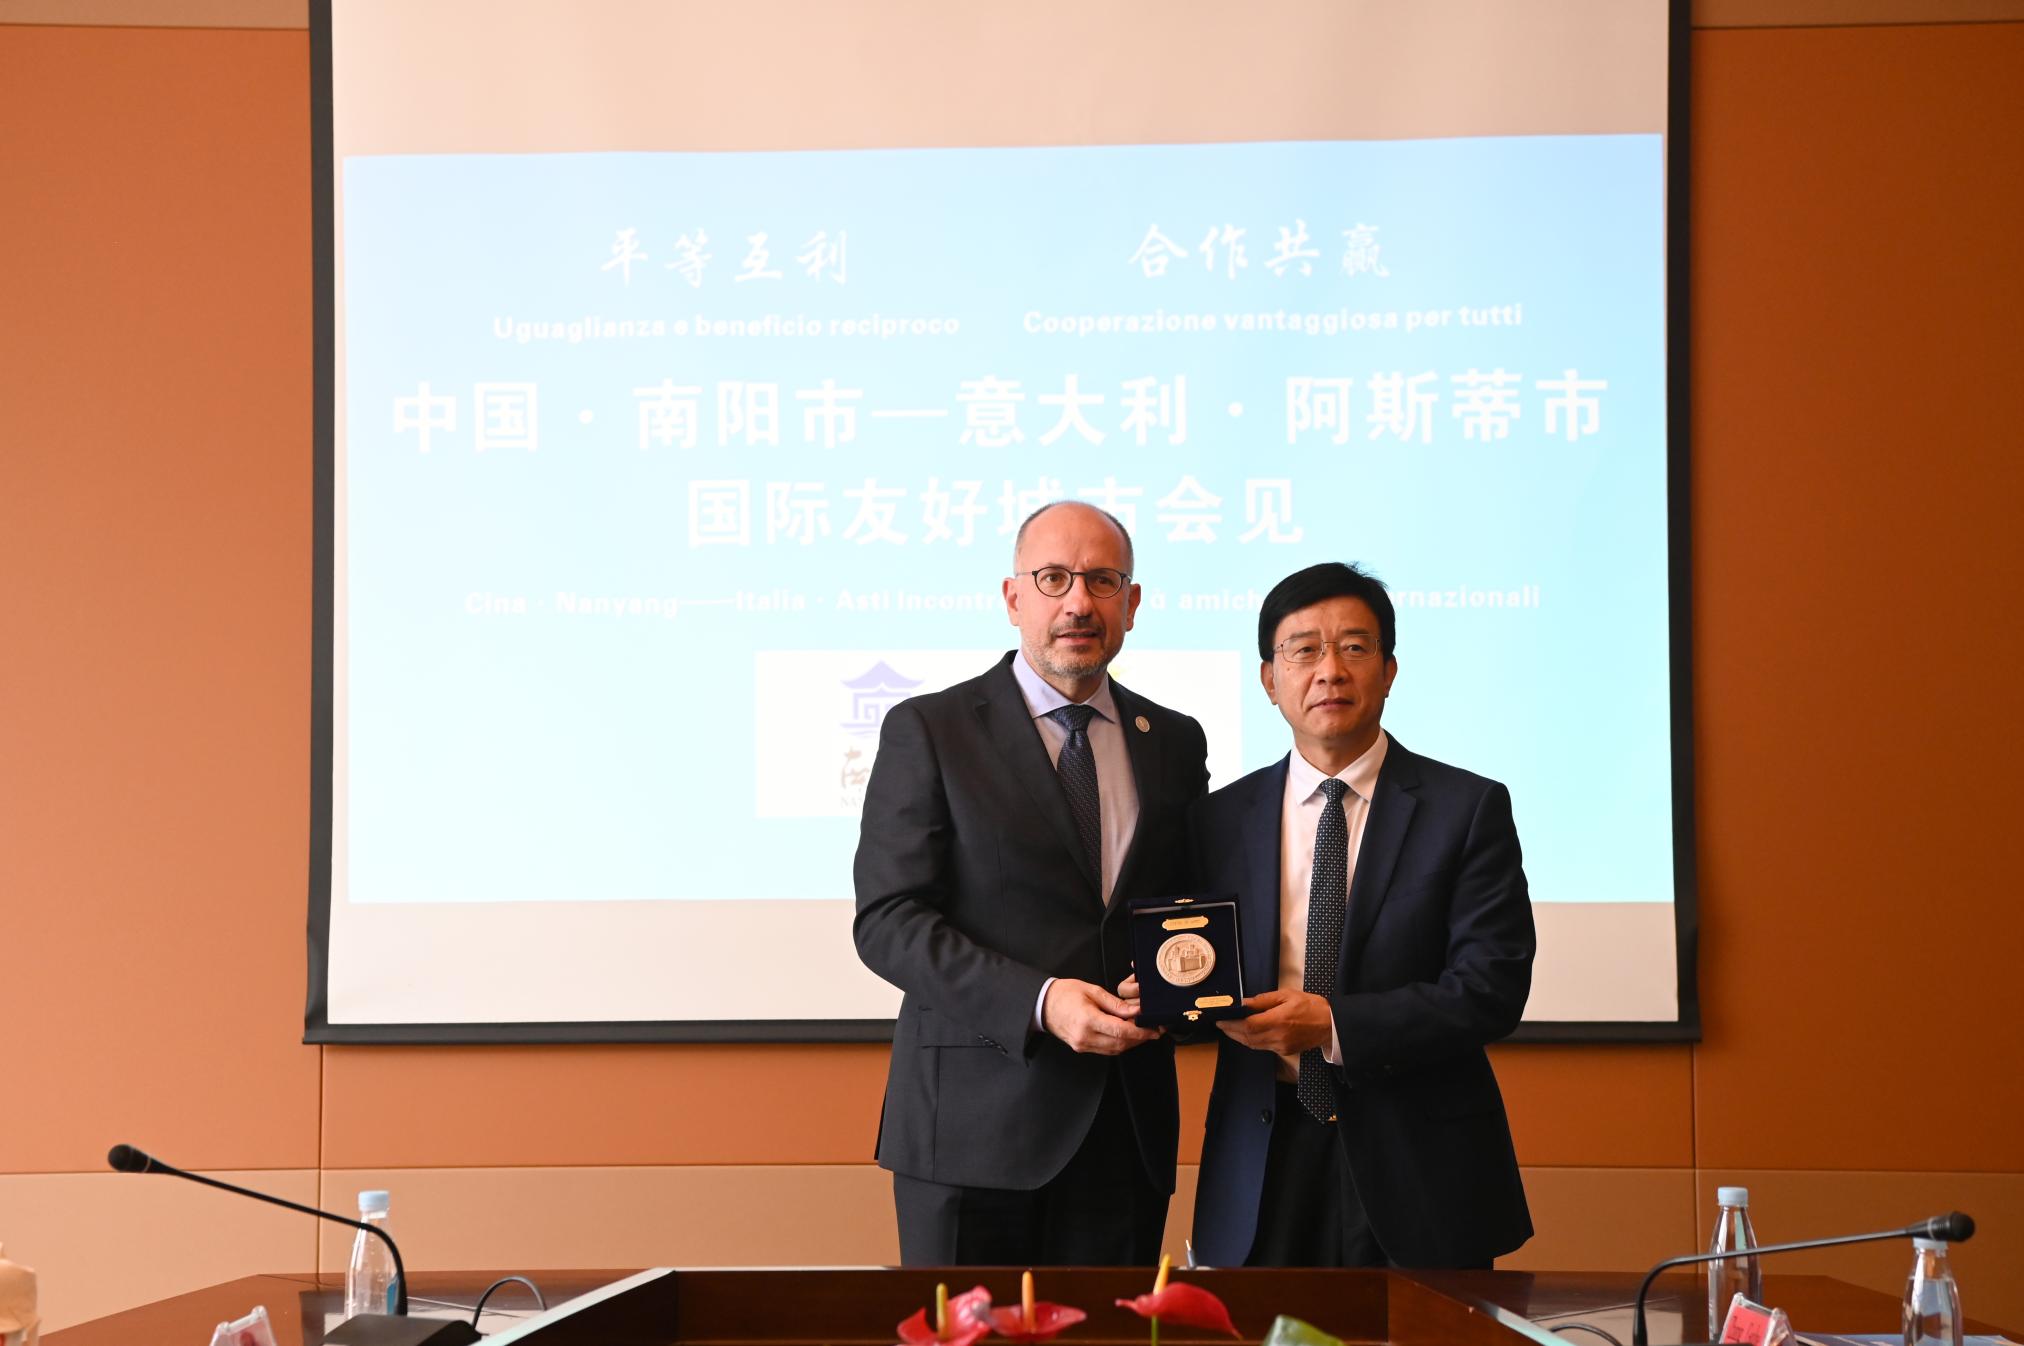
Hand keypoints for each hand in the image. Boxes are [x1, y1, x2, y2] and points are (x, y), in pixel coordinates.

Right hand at [1044, 978, 1161, 1054]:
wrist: (1043, 1004)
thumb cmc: (1065, 993)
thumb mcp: (1092, 991)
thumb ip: (1116, 1003)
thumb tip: (1136, 1010)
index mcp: (1087, 1020)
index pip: (1120, 1031)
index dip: (1140, 1032)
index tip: (1153, 1029)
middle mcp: (1085, 1037)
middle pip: (1120, 1043)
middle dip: (1139, 1038)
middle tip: (1153, 1030)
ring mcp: (1082, 1045)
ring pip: (1115, 1049)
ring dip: (1131, 1042)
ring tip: (1142, 1032)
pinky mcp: (1082, 1047)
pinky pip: (1106, 1050)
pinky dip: (1118, 1043)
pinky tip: (1125, 1034)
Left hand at [1217, 988, 1334, 1055]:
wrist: (1330, 1025)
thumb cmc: (1310, 1006)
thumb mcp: (1287, 995)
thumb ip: (1264, 1000)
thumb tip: (1244, 1003)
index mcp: (1278, 1020)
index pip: (1248, 1026)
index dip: (1231, 1024)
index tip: (1220, 1020)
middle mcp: (1278, 1037)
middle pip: (1247, 1038)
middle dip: (1231, 1032)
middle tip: (1221, 1024)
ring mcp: (1281, 1047)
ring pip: (1253, 1045)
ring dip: (1239, 1038)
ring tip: (1230, 1029)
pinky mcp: (1284, 1052)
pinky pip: (1262, 1047)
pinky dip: (1251, 1041)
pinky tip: (1247, 1034)